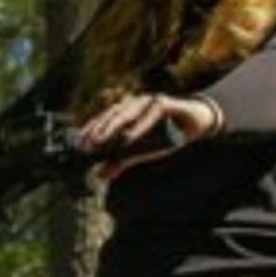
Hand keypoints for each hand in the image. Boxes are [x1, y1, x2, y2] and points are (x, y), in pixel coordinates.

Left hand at [75, 90, 221, 178]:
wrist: (197, 125)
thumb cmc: (167, 135)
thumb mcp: (141, 151)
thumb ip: (120, 160)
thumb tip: (99, 175)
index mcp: (128, 112)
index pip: (104, 118)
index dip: (90, 130)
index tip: (78, 144)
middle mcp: (136, 103)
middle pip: (112, 114)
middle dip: (97, 129)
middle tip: (86, 144)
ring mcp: (150, 101)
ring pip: (127, 112)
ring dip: (112, 126)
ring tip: (100, 140)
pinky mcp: (165, 103)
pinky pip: (148, 114)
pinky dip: (138, 126)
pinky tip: (128, 137)